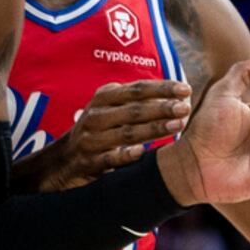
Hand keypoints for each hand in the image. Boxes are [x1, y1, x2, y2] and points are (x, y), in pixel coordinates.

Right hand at [31, 80, 191, 191]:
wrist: (64, 160)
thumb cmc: (99, 130)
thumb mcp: (111, 108)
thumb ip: (136, 100)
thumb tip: (176, 93)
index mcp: (103, 98)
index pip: (136, 90)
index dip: (161, 88)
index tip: (185, 89)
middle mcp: (96, 115)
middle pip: (133, 110)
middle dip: (161, 108)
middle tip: (185, 107)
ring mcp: (91, 139)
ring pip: (125, 133)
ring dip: (153, 129)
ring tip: (177, 126)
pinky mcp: (89, 162)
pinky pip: (109, 158)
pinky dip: (125, 155)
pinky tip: (142, 153)